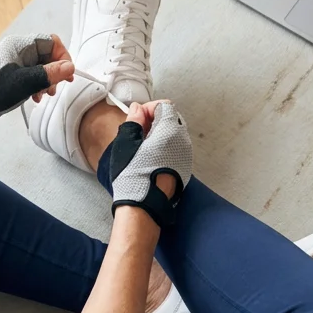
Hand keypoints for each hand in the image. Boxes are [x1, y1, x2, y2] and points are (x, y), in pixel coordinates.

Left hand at [0, 34, 74, 132]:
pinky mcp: (13, 76)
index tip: (67, 74)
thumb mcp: (24, 83)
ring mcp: (15, 63)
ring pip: (41, 67)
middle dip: (55, 71)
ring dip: (47, 81)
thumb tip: (70, 67)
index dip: (62, 56)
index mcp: (19, 45)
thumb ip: (49, 74)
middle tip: (55, 88)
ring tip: (45, 95)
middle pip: (47, 55)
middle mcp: (18, 51)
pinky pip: (32, 76)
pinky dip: (38, 85)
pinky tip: (35, 97)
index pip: (50, 42)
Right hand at [107, 101, 192, 226]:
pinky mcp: (184, 168)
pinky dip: (165, 146)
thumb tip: (138, 109)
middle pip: (172, 118)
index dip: (149, 108)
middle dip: (155, 119)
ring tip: (141, 144)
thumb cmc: (133, 174)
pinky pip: (176, 149)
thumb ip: (134, 121)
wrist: (143, 206)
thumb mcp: (126, 143)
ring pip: (175, 134)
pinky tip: (150, 157)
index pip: (165, 106)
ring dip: (159, 133)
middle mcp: (183, 141)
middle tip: (137, 130)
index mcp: (170, 131)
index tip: (136, 117)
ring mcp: (186, 156)